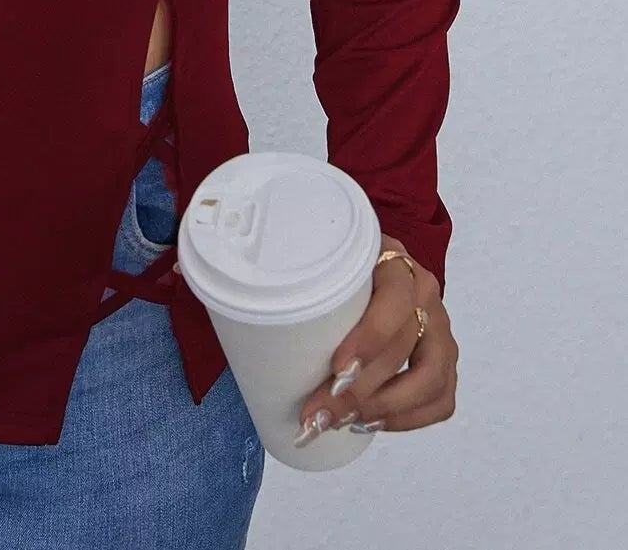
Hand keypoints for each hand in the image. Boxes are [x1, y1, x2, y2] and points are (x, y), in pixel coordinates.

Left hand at [293, 234, 457, 444]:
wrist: (360, 258)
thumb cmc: (327, 263)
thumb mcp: (315, 258)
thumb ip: (293, 278)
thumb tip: (240, 326)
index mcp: (391, 260)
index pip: (394, 299)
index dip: (370, 338)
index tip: (336, 369)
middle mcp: (422, 290)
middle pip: (404, 346)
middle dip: (361, 389)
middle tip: (319, 413)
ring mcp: (438, 324)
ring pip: (430, 377)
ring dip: (385, 408)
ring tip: (343, 421)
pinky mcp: (442, 356)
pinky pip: (441, 397)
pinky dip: (411, 419)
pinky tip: (373, 424)